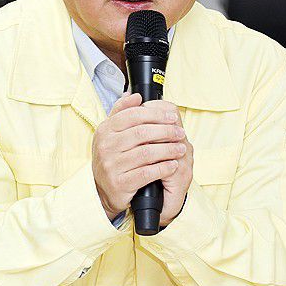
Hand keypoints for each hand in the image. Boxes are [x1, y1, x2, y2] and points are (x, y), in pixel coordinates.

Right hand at [92, 92, 189, 221]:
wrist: (105, 190)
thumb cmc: (113, 157)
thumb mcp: (112, 132)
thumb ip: (121, 112)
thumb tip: (134, 95)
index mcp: (105, 130)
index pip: (132, 115)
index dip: (155, 114)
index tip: (172, 116)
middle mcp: (105, 146)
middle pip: (142, 133)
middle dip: (166, 131)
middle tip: (180, 133)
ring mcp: (111, 165)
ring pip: (146, 153)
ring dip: (168, 150)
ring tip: (180, 149)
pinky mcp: (119, 183)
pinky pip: (147, 173)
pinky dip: (163, 168)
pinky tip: (173, 165)